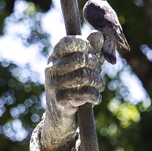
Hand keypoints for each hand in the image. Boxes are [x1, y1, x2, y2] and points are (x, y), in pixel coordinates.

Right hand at [41, 33, 104, 150]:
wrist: (59, 117)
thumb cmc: (73, 86)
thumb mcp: (81, 67)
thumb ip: (90, 50)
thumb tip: (97, 33)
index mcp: (55, 56)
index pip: (68, 41)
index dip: (85, 44)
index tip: (92, 53)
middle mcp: (51, 69)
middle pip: (81, 58)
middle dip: (96, 66)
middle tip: (99, 73)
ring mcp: (54, 85)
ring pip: (85, 76)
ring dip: (99, 82)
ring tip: (100, 86)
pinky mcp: (61, 101)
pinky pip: (86, 93)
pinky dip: (96, 96)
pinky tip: (96, 99)